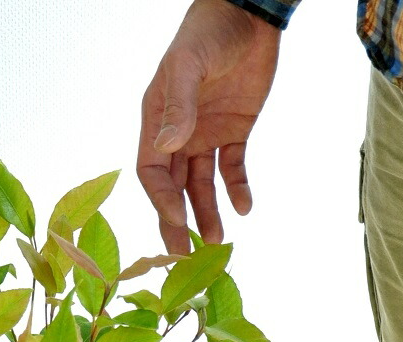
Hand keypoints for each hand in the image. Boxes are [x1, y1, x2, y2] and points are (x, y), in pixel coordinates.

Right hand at [137, 0, 281, 252]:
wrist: (250, 11)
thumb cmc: (210, 31)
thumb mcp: (190, 65)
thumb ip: (178, 105)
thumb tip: (167, 147)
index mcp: (157, 119)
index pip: (152, 172)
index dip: (162, 199)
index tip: (177, 220)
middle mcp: (177, 132)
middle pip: (173, 188)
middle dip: (177, 221)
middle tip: (183, 255)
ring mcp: (205, 134)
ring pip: (202, 185)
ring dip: (208, 212)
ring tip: (217, 241)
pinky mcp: (234, 132)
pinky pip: (232, 168)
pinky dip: (237, 189)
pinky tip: (245, 208)